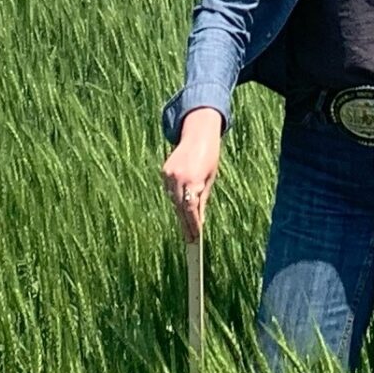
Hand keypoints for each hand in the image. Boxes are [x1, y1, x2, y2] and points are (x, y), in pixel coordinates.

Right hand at [162, 107, 223, 241]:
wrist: (198, 134)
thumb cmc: (210, 156)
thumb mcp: (210, 178)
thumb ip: (203, 199)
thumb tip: (200, 221)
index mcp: (192, 179)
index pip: (190, 208)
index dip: (192, 224)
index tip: (195, 237)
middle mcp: (178, 178)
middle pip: (180, 207)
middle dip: (185, 223)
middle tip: (190, 238)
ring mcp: (168, 174)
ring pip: (174, 200)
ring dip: (180, 213)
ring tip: (187, 228)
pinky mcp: (163, 171)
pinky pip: (170, 191)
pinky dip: (176, 200)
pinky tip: (181, 209)